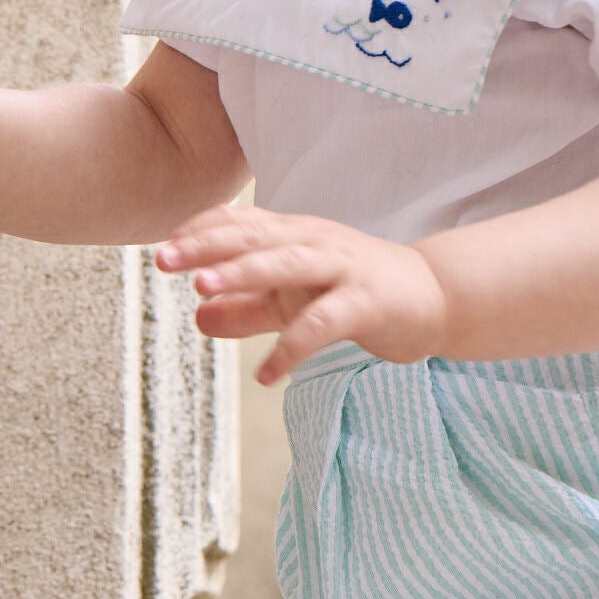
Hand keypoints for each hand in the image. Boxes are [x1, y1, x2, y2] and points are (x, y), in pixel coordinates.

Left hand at [156, 206, 448, 383]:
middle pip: (255, 237)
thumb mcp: (296, 300)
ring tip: (201, 290)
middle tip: (162, 259)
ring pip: (286, 265)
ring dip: (242, 274)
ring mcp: (342, 269)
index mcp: (296, 235)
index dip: (201, 232)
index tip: (164, 248)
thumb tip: (197, 318)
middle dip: (206, 246)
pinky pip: (323, 323)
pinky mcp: (366, 303)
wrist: (436, 297)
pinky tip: (265, 376)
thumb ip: (248, 308)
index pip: (241, 222)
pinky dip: (292, 347)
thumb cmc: (359, 293)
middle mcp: (315, 242)